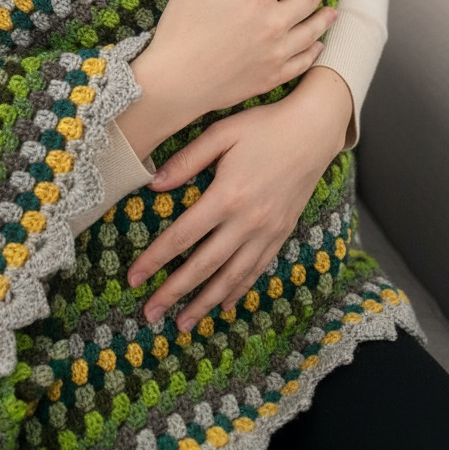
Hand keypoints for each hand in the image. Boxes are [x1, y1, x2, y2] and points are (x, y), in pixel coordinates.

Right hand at [116, 0, 338, 161]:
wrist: (175, 84)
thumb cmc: (179, 31)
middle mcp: (274, 23)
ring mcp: (276, 53)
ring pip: (312, 31)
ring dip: (325, 18)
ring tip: (333, 11)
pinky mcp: (272, 76)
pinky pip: (303, 61)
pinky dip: (314, 51)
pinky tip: (317, 46)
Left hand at [126, 66, 352, 330]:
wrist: (314, 130)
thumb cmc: (264, 126)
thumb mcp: (221, 133)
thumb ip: (186, 160)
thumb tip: (152, 185)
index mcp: (226, 196)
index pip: (182, 236)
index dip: (155, 260)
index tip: (134, 278)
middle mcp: (247, 221)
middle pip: (204, 265)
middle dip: (174, 292)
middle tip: (150, 314)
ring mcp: (267, 231)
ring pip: (231, 276)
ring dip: (205, 302)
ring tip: (183, 324)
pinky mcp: (282, 233)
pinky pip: (257, 269)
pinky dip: (238, 289)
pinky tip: (224, 304)